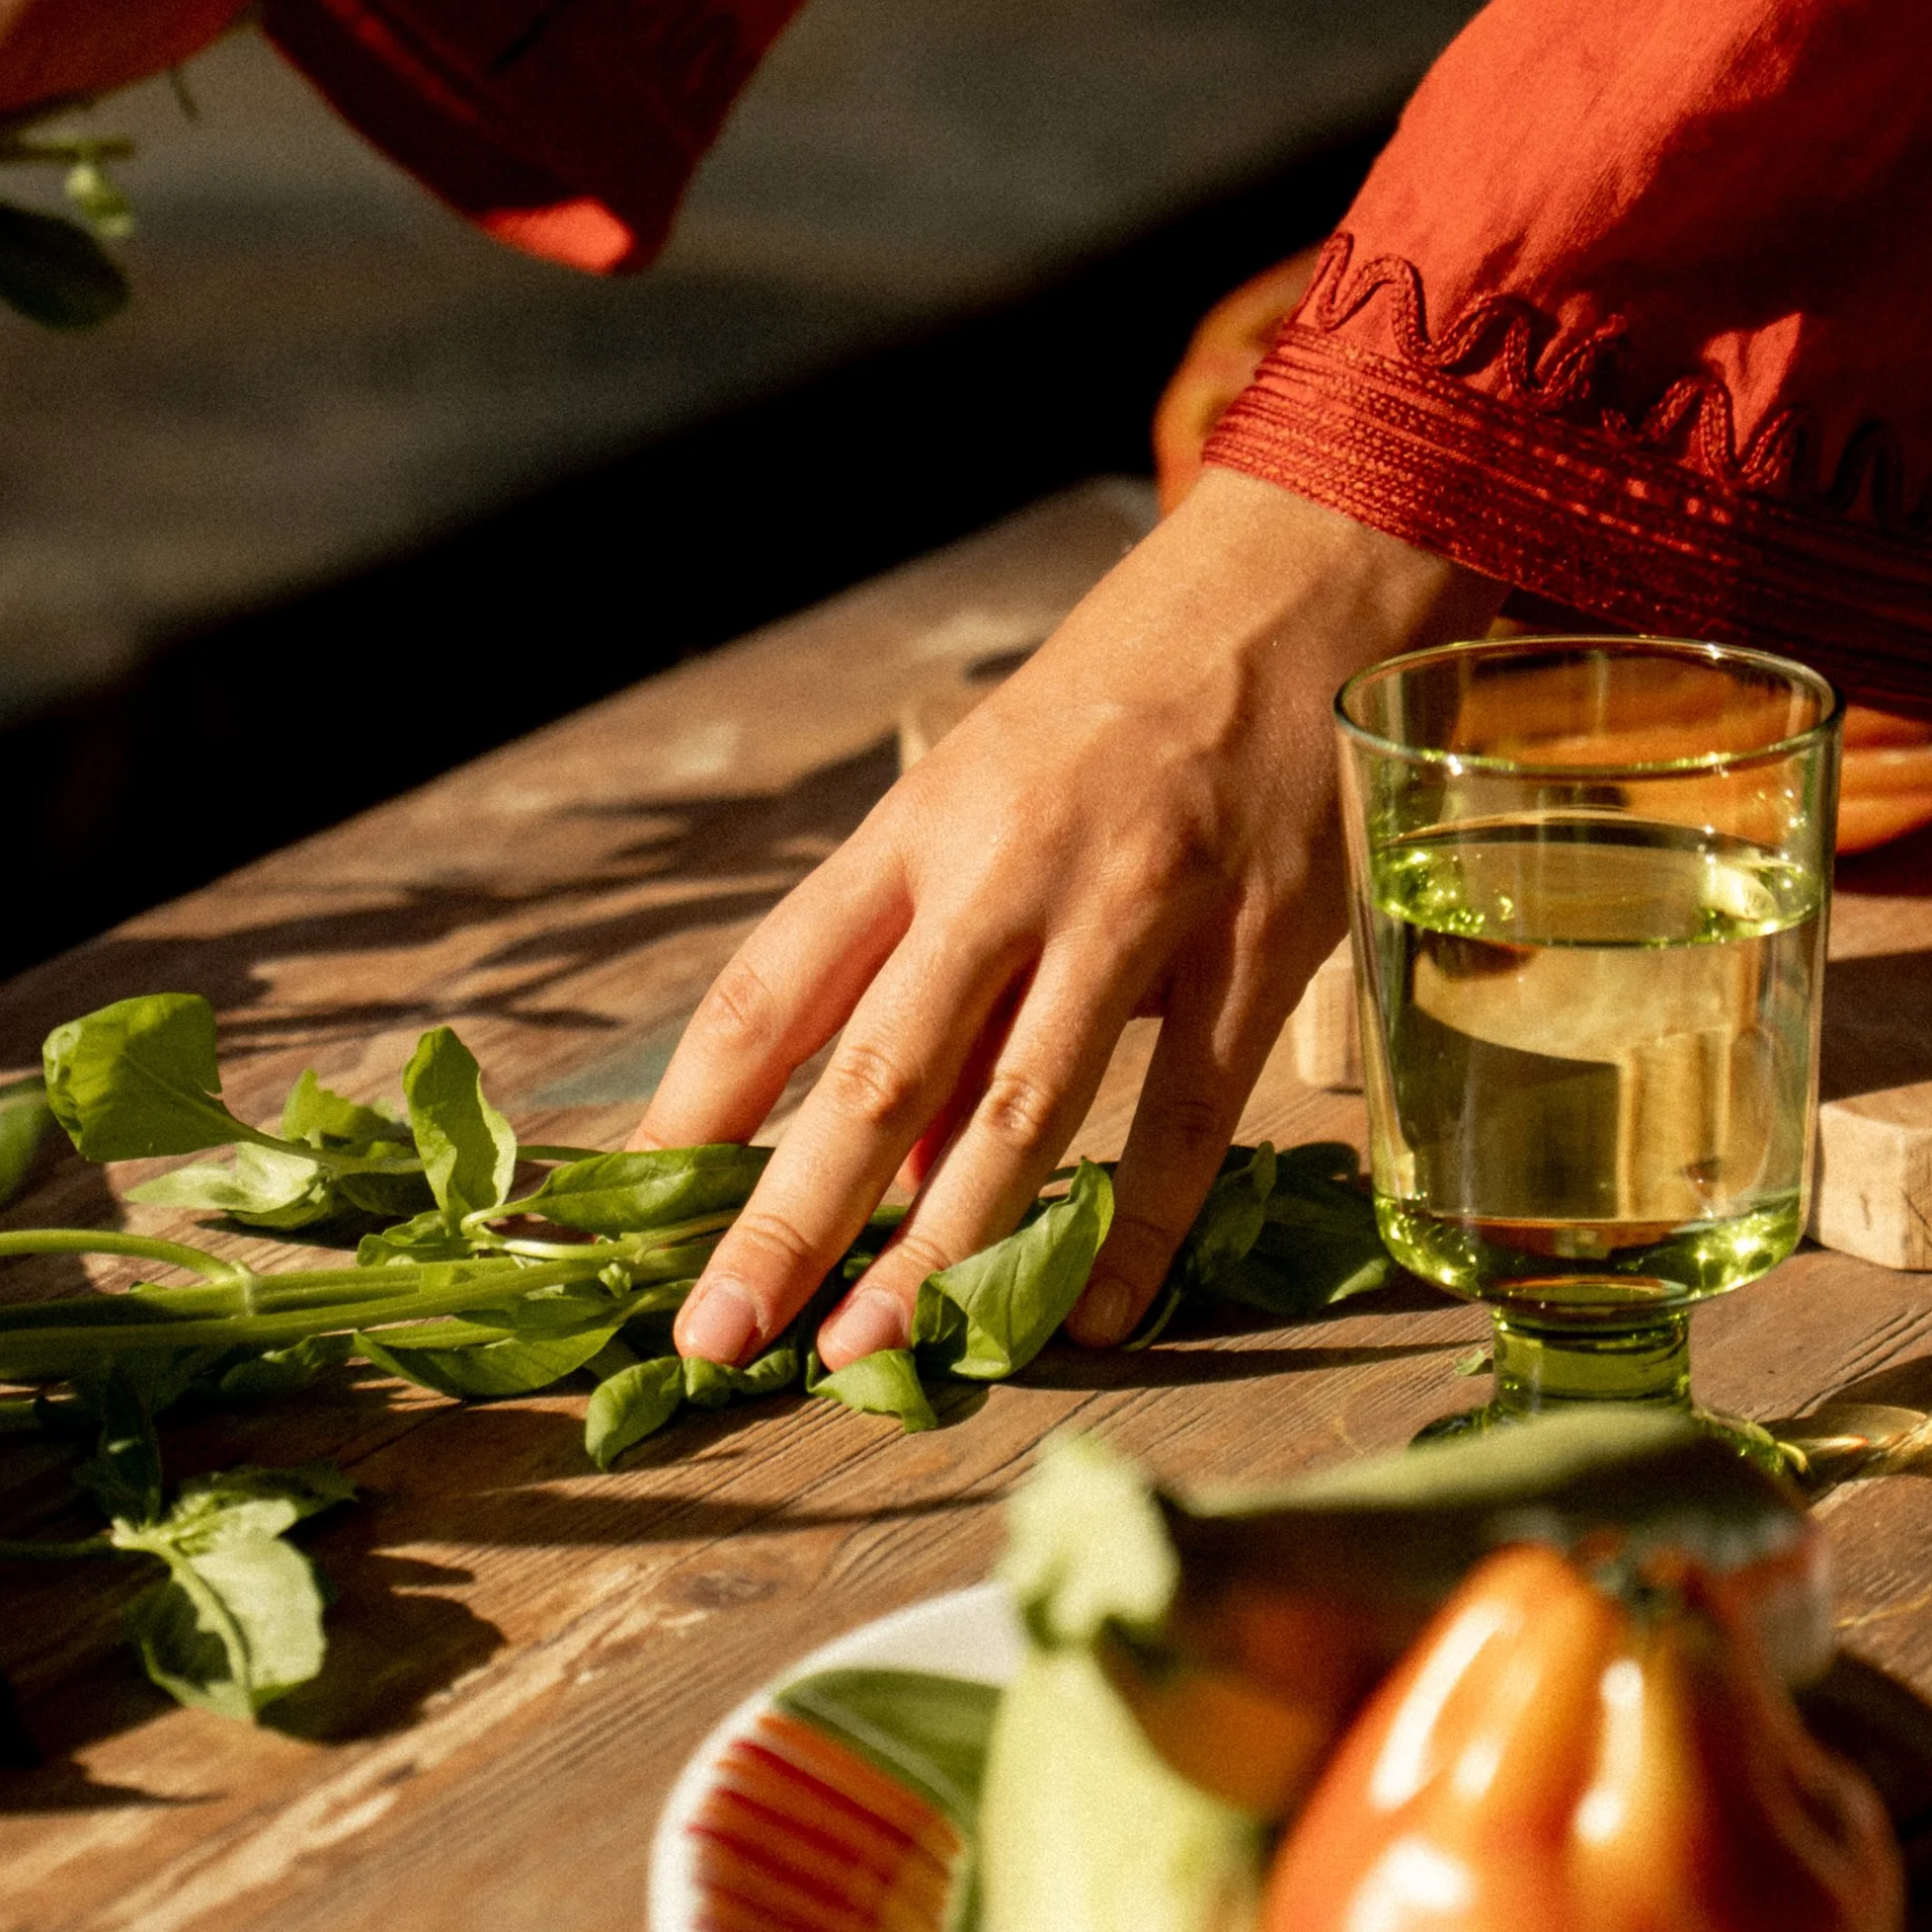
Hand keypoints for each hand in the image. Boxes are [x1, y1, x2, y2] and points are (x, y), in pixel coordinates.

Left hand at [637, 472, 1501, 1368]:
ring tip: (872, 1352)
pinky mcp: (1256, 944)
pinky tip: (1090, 1313)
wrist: (1297, 578)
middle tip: (716, 1337)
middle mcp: (1005, 867)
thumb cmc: (1115, 710)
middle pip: (873, 1069)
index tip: (633, 1220)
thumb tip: (891, 1176)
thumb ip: (938, 988)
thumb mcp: (989, 813)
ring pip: (1021, 1106)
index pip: (766, 988)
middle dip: (784, 1217)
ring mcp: (1135, 905)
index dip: (691, 1114)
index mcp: (913, 828)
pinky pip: (1188, 1113)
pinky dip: (1140, 1224)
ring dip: (940, 1247)